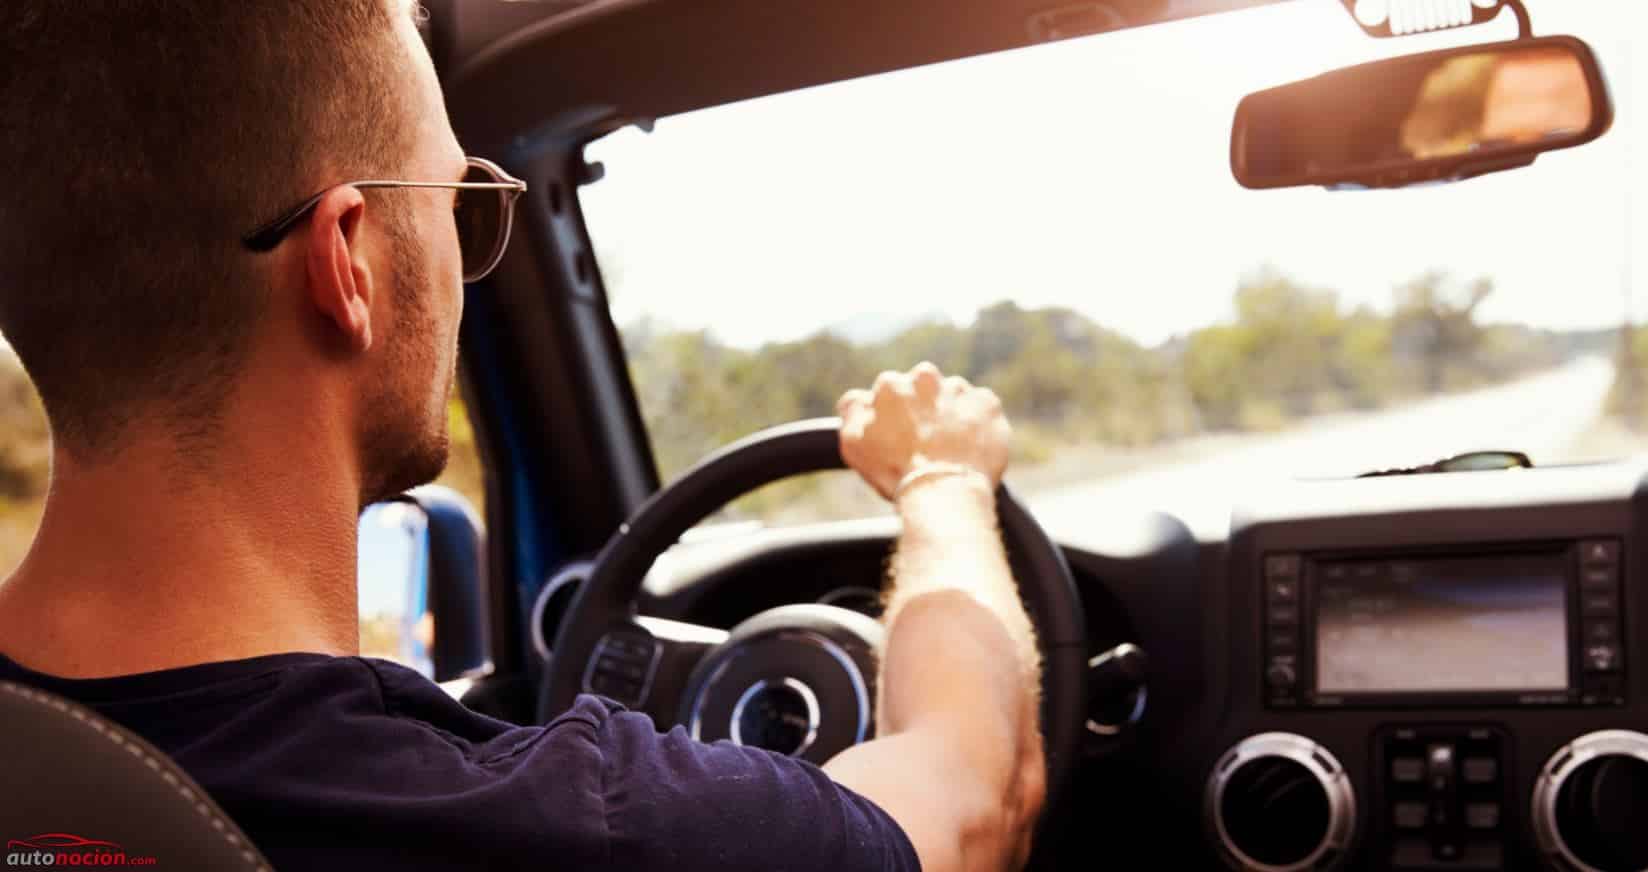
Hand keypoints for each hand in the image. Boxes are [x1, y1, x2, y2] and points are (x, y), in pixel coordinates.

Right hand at [836, 362, 1010, 500]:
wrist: (944, 491)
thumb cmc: (895, 471)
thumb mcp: (854, 443)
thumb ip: (852, 410)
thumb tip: (860, 397)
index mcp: (891, 385)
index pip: (892, 392)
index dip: (896, 415)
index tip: (901, 435)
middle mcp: (925, 378)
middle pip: (924, 388)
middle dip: (925, 408)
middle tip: (926, 441)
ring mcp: (959, 389)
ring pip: (953, 397)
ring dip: (952, 415)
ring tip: (950, 448)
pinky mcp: (988, 403)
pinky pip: (982, 409)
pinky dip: (978, 424)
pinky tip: (970, 447)